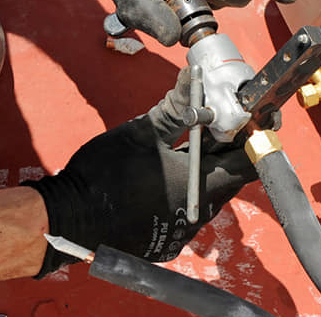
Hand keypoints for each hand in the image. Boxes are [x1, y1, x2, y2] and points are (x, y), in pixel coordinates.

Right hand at [26, 67, 256, 275]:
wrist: (69, 219)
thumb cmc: (106, 173)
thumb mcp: (143, 131)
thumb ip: (177, 106)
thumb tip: (195, 78)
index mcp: (202, 187)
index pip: (248, 161)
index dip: (251, 134)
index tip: (245, 114)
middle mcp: (199, 215)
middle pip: (228, 176)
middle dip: (224, 146)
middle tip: (213, 119)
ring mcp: (182, 232)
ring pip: (206, 192)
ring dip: (203, 167)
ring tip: (185, 141)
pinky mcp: (165, 242)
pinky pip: (185, 209)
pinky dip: (183, 188)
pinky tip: (164, 173)